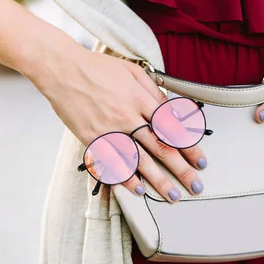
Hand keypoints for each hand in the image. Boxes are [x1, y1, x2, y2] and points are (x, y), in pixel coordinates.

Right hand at [32, 44, 206, 201]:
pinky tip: (139, 190)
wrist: (62, 69)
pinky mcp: (92, 138)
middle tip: (196, 186)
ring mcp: (109, 130)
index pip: (172, 128)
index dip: (189, 147)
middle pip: (161, 148)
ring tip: (173, 196)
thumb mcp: (132, 71)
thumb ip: (153, 91)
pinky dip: (126, 177)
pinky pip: (113, 162)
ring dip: (159, 180)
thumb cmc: (97, 68)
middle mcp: (128, 117)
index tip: (201, 162)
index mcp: (141, 99)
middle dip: (182, 170)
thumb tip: (171, 110)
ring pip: (140, 160)